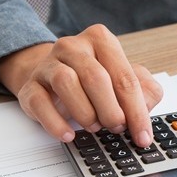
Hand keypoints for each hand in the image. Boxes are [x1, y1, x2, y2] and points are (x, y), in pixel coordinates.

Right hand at [0, 24, 162, 146]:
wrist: (52, 77)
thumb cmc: (94, 79)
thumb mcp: (123, 79)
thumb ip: (143, 91)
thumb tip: (145, 110)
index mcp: (101, 40)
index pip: (125, 77)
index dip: (136, 110)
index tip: (143, 136)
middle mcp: (73, 46)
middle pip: (96, 77)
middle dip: (111, 110)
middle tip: (117, 128)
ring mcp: (48, 63)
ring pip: (66, 83)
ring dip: (85, 112)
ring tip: (94, 126)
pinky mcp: (30, 85)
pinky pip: (40, 102)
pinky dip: (56, 123)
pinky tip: (68, 134)